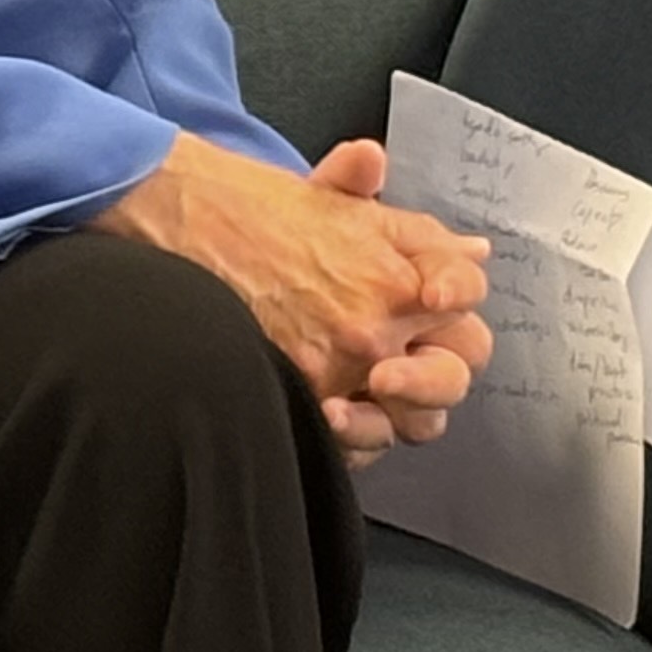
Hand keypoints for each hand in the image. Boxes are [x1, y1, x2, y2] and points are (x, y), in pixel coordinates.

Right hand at [90, 132, 490, 463]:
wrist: (180, 224)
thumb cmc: (256, 209)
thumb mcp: (344, 203)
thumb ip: (415, 236)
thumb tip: (471, 254)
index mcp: (398, 276)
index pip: (469, 305)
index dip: (458, 304)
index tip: (437, 300)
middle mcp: (375, 328)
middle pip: (452, 377)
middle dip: (437, 374)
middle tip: (402, 366)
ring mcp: (336, 370)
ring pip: (409, 424)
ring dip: (396, 414)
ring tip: (367, 395)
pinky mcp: (295, 397)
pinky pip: (352, 448)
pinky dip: (351, 440)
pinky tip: (333, 415)